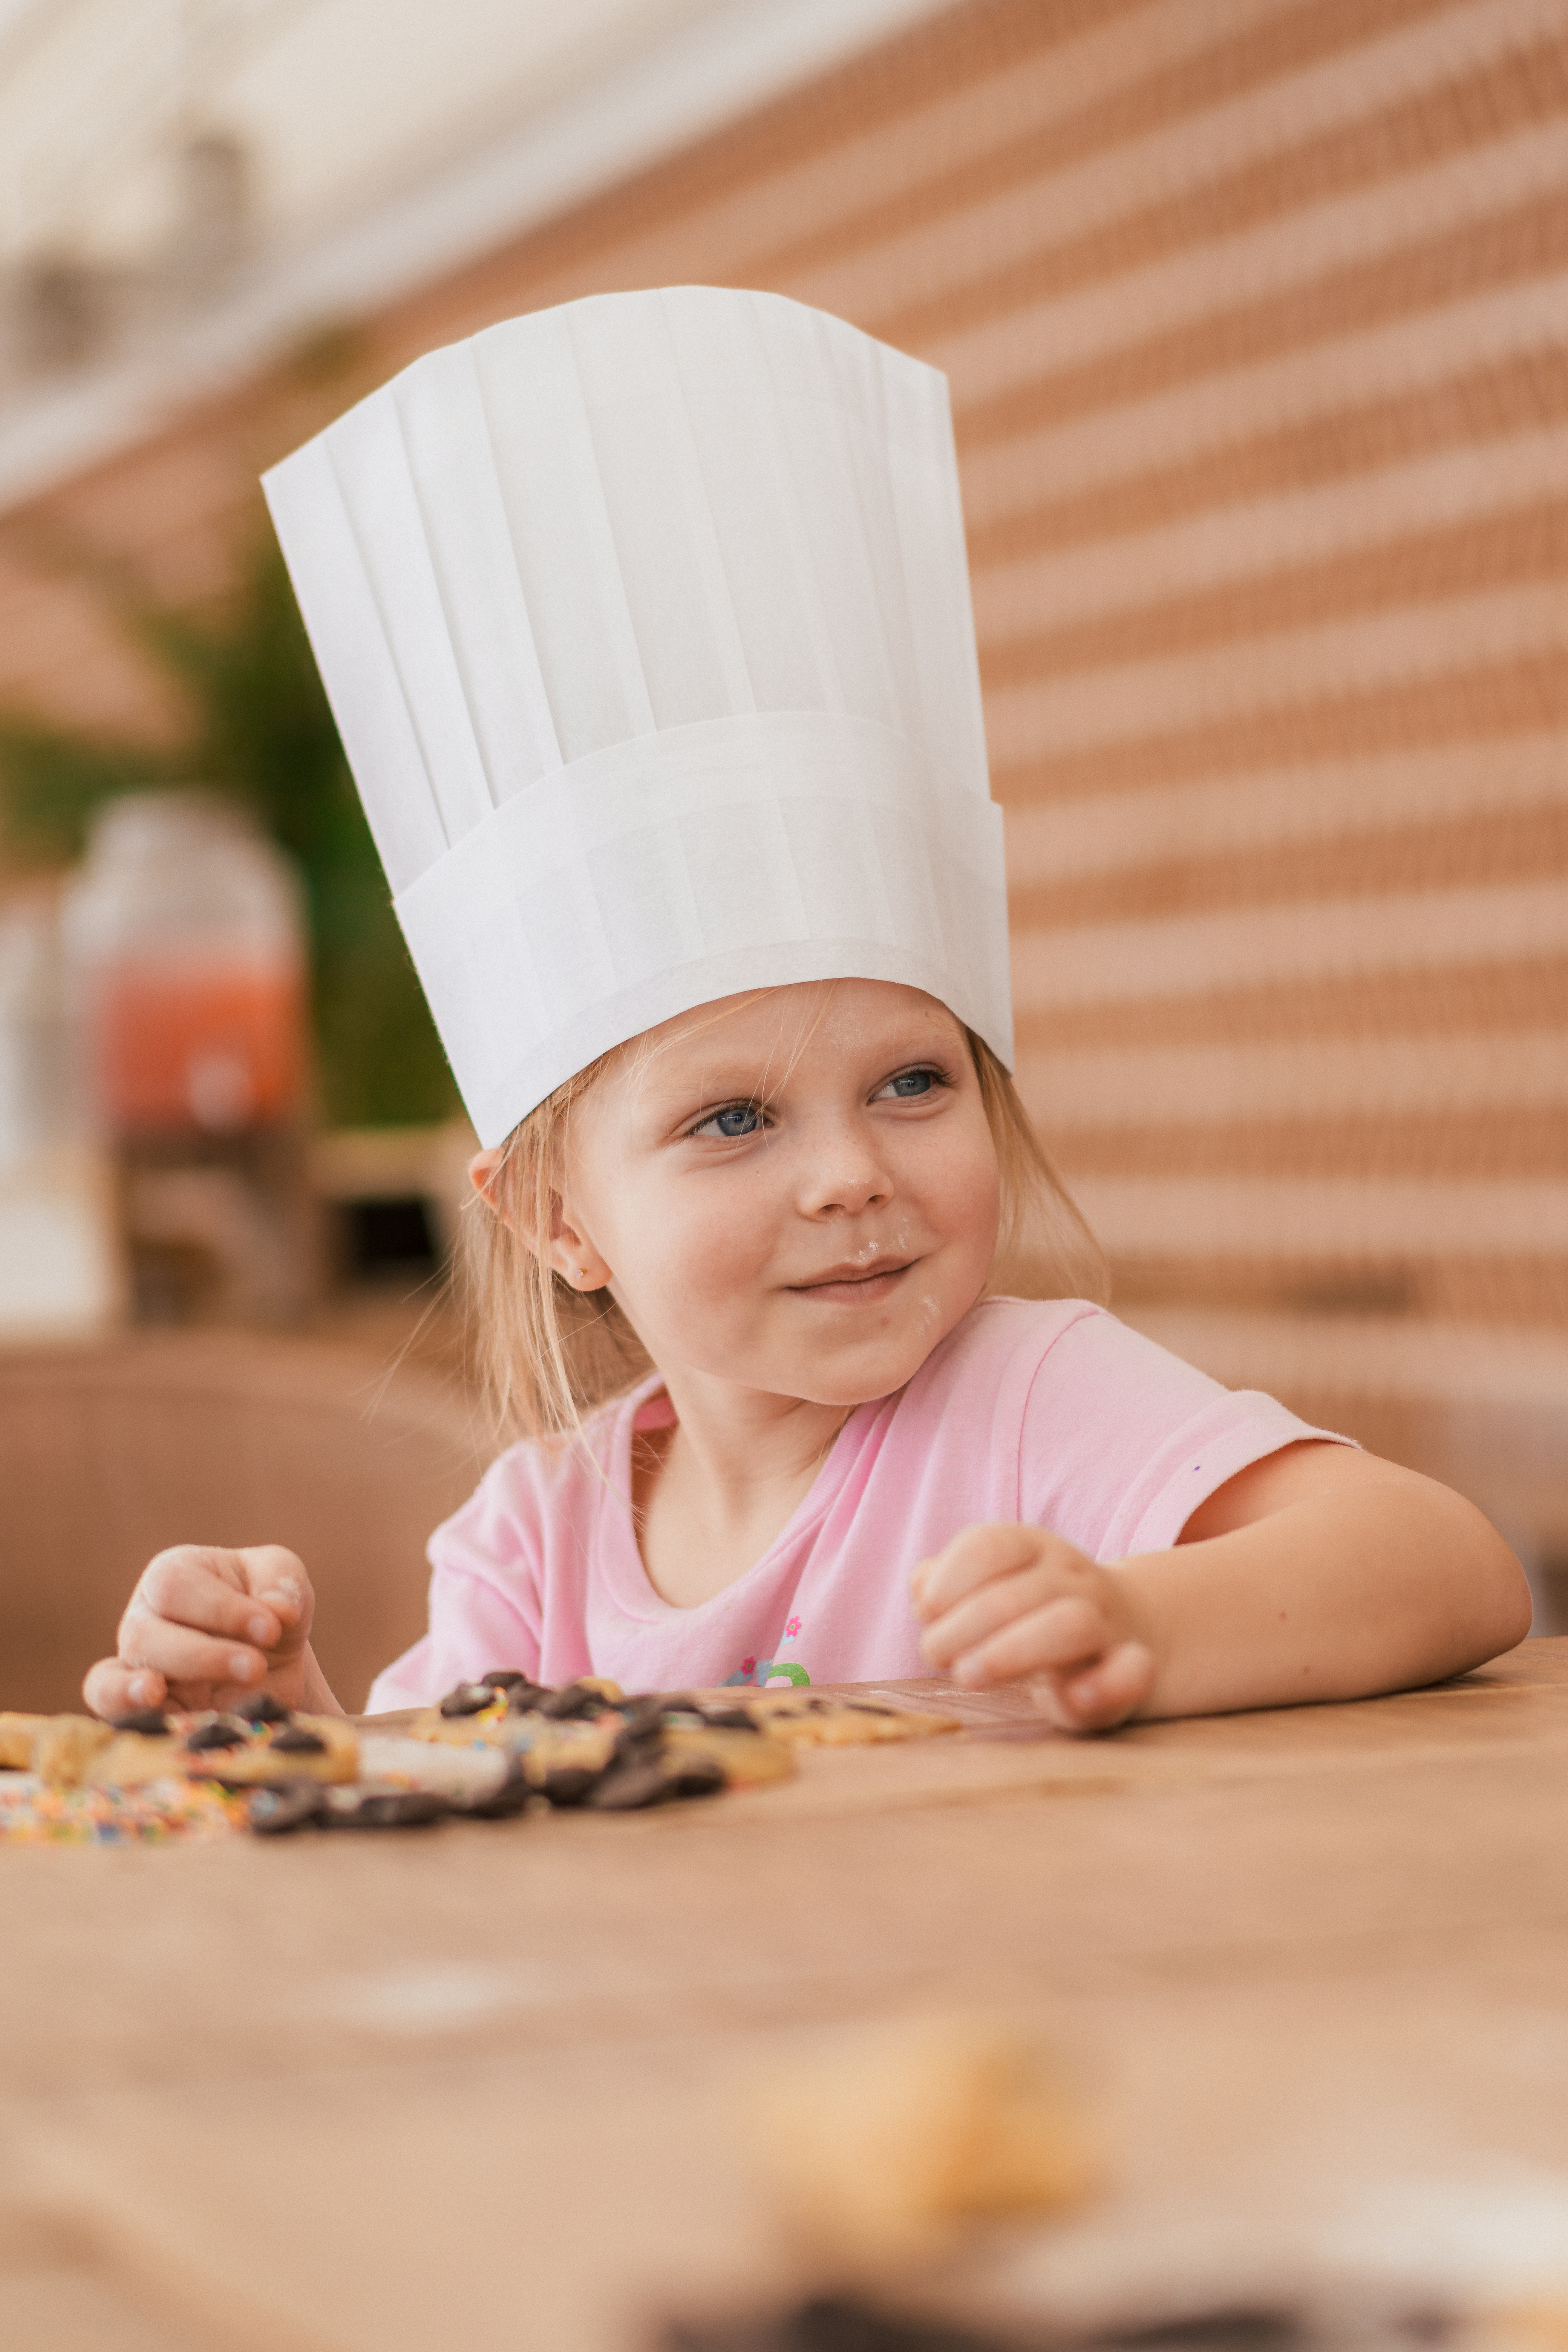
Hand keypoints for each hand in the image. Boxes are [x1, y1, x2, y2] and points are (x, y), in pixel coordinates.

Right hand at [82, 1545, 316, 1721]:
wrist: (274, 1663)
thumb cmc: (270, 1608)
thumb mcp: (284, 1579)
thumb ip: (282, 1586)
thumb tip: (279, 1613)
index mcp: (175, 1575)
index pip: (177, 1586)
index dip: (221, 1609)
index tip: (272, 1628)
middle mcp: (144, 1621)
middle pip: (145, 1636)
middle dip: (204, 1655)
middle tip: (255, 1668)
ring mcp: (135, 1670)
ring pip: (113, 1679)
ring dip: (143, 1690)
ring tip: (160, 1693)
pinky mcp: (141, 1714)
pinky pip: (110, 1714)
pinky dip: (123, 1713)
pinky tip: (154, 1715)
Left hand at [910, 1523, 1154, 1732]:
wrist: (1124, 1628)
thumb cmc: (1032, 1611)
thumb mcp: (990, 1584)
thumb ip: (948, 1582)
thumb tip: (920, 1588)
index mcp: (1035, 1548)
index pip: (989, 1546)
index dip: (947, 1581)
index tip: (926, 1613)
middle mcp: (1073, 1578)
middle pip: (1020, 1593)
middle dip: (965, 1626)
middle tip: (935, 1655)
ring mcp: (1106, 1623)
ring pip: (1072, 1624)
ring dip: (1010, 1652)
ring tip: (967, 1676)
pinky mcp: (1129, 1672)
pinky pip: (1133, 1670)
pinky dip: (1106, 1684)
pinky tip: (1074, 1697)